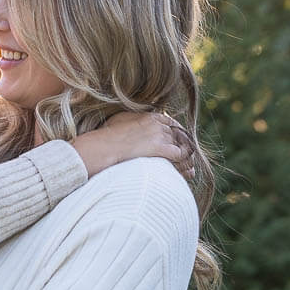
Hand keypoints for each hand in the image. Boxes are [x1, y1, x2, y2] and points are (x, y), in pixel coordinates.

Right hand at [72, 111, 194, 180]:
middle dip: (186, 149)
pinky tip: (185, 173)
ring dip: (187, 160)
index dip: (178, 135)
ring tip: (189, 171)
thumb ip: (128, 124)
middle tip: (189, 162)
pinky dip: (184, 165)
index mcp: (148, 117)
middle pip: (180, 135)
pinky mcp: (159, 148)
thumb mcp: (116, 124)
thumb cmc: (103, 141)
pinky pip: (180, 156)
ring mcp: (158, 135)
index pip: (171, 123)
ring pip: (182, 146)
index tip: (180, 144)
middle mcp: (156, 124)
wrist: (100, 148)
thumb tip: (126, 130)